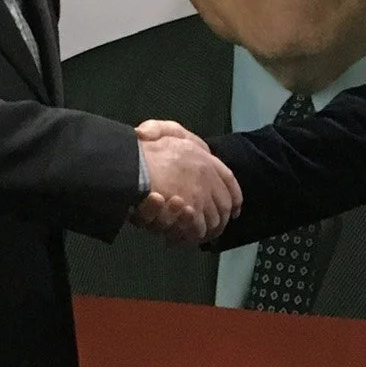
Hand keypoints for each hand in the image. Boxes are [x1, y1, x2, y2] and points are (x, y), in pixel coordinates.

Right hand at [133, 120, 240, 247]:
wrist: (131, 166)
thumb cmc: (141, 149)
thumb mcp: (158, 130)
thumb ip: (167, 132)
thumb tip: (173, 146)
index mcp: (202, 157)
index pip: (228, 179)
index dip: (233, 195)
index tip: (234, 208)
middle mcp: (207, 176)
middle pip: (223, 204)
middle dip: (220, 219)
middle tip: (214, 229)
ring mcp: (201, 194)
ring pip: (213, 219)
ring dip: (206, 230)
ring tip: (197, 235)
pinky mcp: (192, 210)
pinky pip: (199, 228)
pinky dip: (193, 235)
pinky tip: (184, 235)